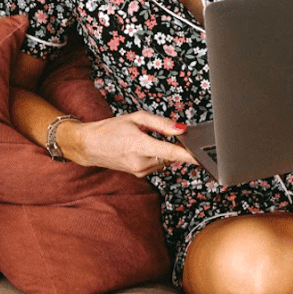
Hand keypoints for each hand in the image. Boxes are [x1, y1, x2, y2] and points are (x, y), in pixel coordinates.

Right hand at [58, 110, 197, 176]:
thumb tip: (182, 128)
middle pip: (170, 155)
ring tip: (145, 139)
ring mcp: (140, 171)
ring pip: (165, 160)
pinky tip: (144, 147)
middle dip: (173, 144)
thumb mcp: (136, 118)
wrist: (89, 145)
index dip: (189, 155)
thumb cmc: (110, 129)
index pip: (171, 152)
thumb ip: (161, 124)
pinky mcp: (139, 174)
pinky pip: (157, 164)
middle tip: (161, 132)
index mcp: (139, 146)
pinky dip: (156, 155)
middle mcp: (141, 163)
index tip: (202, 157)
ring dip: (163, 150)